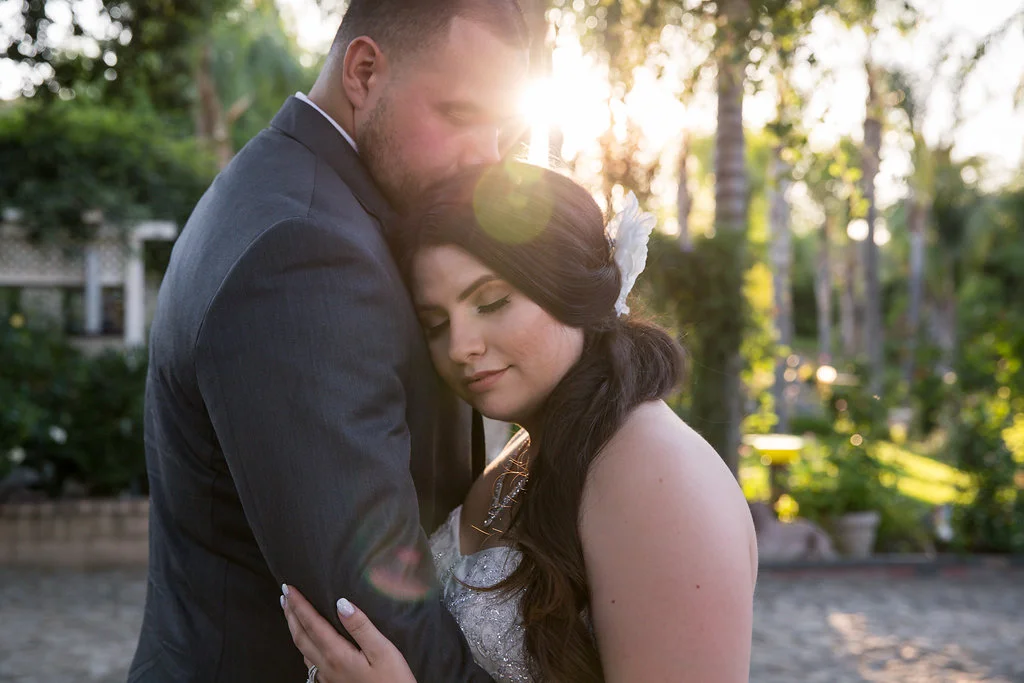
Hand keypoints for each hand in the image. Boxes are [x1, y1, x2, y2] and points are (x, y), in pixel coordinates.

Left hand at [281, 584, 416, 682]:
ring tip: (292, 613)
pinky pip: (310, 661)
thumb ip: (361, 626)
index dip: (299, 605)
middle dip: (290, 615)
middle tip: (284, 595)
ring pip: (302, 650)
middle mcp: (327, 666)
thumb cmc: (393, 680)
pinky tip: (309, 642)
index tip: (289, 588)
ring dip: (294, 629)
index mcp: (337, 654)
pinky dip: (304, 645)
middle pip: (300, 637)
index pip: (312, 624)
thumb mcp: (382, 650)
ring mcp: (328, 677)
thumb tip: (341, 602)